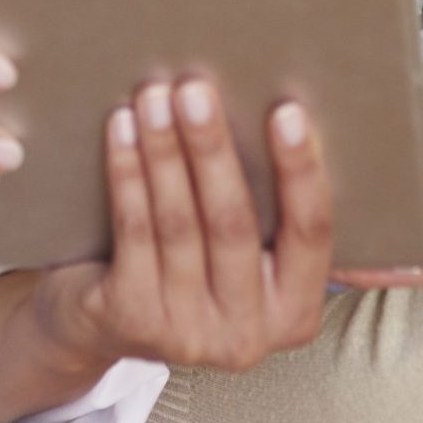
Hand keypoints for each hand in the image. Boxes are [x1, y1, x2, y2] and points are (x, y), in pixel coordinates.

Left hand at [30, 80, 332, 375]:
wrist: (103, 323)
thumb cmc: (193, 265)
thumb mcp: (248, 258)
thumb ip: (284, 218)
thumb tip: (318, 142)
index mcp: (295, 311)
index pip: (311, 232)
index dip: (301, 171)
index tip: (287, 111)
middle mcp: (248, 334)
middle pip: (233, 223)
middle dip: (212, 148)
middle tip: (196, 88)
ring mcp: (188, 333)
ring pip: (178, 223)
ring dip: (164, 150)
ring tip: (154, 96)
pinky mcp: (133, 317)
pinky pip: (133, 231)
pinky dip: (127, 173)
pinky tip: (122, 129)